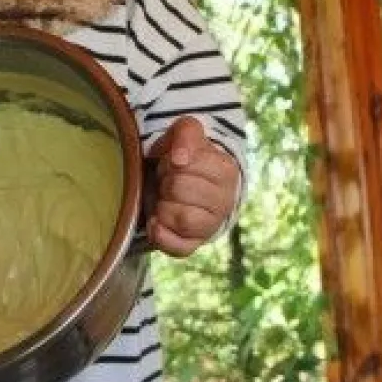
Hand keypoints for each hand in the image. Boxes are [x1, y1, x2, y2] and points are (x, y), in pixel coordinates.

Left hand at [146, 117, 241, 257]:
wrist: (186, 186)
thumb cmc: (184, 159)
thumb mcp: (186, 135)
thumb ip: (186, 134)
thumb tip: (179, 158)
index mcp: (226, 171)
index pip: (185, 165)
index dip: (170, 162)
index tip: (173, 163)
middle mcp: (225, 201)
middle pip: (179, 190)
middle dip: (164, 183)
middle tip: (167, 181)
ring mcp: (211, 226)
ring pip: (182, 220)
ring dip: (162, 207)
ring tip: (164, 200)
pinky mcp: (193, 245)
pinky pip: (177, 247)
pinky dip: (160, 234)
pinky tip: (156, 221)